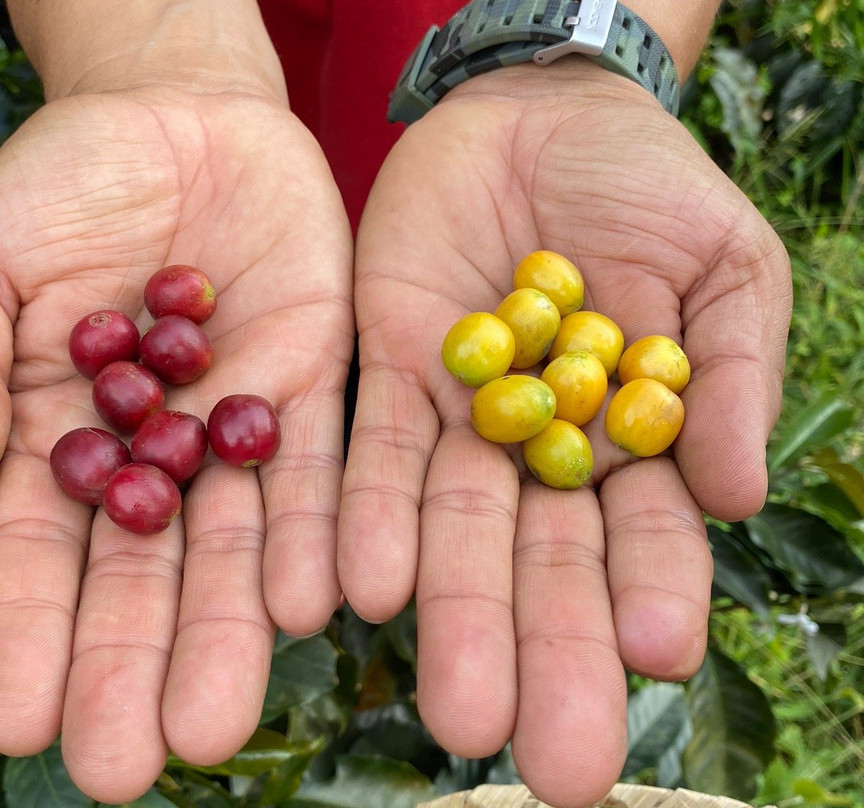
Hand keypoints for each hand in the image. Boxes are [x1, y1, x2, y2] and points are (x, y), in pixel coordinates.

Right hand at [0, 85, 352, 801]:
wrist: (176, 115)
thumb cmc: (60, 184)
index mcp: (58, 435)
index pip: (39, 553)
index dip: (28, 634)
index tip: (18, 723)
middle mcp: (153, 454)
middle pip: (142, 577)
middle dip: (132, 667)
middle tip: (125, 770)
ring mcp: (234, 426)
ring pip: (234, 546)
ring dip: (225, 632)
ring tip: (214, 722)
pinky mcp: (316, 385)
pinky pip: (318, 471)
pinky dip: (315, 536)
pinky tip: (307, 607)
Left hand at [339, 62, 790, 807]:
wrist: (540, 116)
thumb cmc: (650, 190)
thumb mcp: (726, 267)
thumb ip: (734, 379)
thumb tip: (740, 498)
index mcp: (634, 440)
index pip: (645, 538)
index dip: (649, 594)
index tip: (655, 660)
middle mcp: (540, 452)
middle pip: (541, 564)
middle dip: (545, 651)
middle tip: (544, 753)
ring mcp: (460, 419)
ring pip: (454, 531)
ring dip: (454, 614)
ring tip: (456, 706)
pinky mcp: (389, 373)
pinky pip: (378, 456)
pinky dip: (374, 520)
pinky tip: (369, 590)